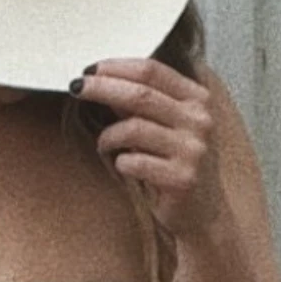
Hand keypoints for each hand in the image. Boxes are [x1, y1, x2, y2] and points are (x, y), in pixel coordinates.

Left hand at [75, 58, 226, 237]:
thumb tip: (105, 79)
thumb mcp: (165, 127)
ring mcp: (193, 150)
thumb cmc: (177, 165)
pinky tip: (122, 166)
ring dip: (108, 136)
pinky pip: (134, 162)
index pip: (152, 71)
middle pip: (141, 94)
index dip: (117, 67)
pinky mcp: (182, 179)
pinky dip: (120, 162)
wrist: (203, 214)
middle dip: (102, 87)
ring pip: (133, 128)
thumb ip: (141, 103)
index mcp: (198, 99)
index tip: (91, 69)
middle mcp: (200, 121)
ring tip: (103, 144)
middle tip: (77, 87)